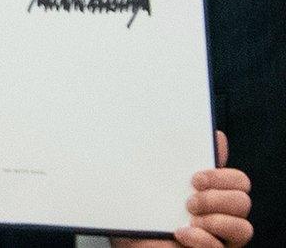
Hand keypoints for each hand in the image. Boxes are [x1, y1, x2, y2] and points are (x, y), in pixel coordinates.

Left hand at [112, 131, 251, 247]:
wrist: (131, 241)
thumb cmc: (142, 212)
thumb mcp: (154, 182)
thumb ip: (179, 159)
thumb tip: (213, 136)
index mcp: (211, 193)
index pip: (238, 181)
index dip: (222, 176)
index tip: (194, 177)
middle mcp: (221, 216)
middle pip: (243, 201)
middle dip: (216, 198)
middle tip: (188, 202)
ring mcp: (220, 239)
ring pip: (244, 227)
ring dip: (215, 221)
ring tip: (188, 220)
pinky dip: (201, 240)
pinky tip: (180, 234)